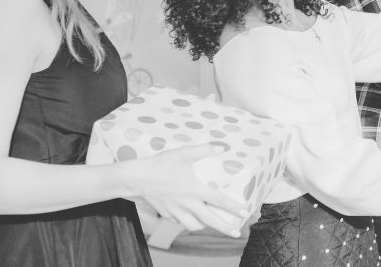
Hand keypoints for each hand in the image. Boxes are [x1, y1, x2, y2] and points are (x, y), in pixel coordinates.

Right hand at [125, 143, 247, 236]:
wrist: (136, 178)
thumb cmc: (160, 164)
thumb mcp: (183, 153)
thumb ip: (204, 150)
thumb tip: (222, 147)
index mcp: (194, 190)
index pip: (219, 201)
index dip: (233, 208)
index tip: (244, 214)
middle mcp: (187, 204)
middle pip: (210, 220)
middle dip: (225, 228)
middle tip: (237, 233)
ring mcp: (176, 211)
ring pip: (193, 225)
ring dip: (205, 226)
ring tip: (212, 225)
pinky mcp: (166, 213)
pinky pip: (179, 221)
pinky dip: (186, 222)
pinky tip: (188, 217)